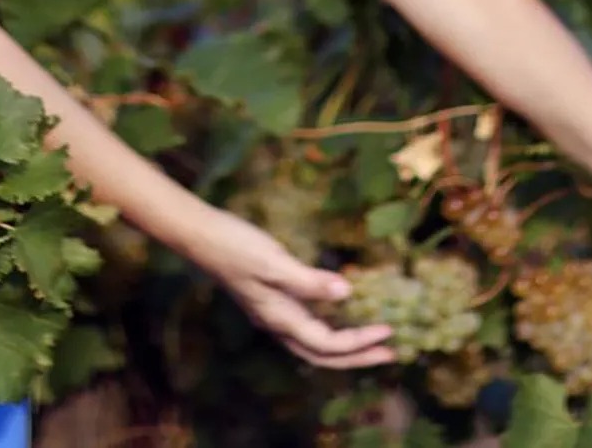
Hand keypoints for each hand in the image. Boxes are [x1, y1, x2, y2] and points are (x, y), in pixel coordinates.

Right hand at [189, 208, 395, 368]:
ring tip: (371, 340)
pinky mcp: (270, 299)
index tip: (388, 331)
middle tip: (390, 352)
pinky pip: (305, 325)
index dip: (360, 341)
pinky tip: (336, 312)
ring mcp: (272, 312)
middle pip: (323, 354)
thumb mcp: (274, 262)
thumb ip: (309, 280)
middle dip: (357, 357)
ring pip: (313, 343)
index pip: (328, 344)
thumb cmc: (236, 246)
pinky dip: (327, 328)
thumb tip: (347, 292)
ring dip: (344, 347)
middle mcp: (278, 322)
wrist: (200, 235)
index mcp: (280, 318)